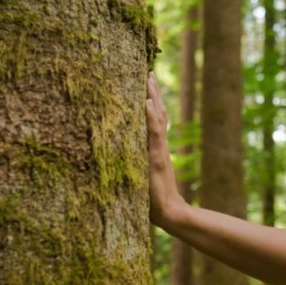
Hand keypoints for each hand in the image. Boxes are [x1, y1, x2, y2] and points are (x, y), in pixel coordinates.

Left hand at [145, 73, 186, 228]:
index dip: (152, 102)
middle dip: (153, 92)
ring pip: (157, 118)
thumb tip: (117, 162)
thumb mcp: (141, 178)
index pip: (154, 120)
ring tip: (149, 78)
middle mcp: (159, 145)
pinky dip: (151, 115)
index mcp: (156, 149)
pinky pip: (154, 132)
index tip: (147, 84)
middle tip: (149, 72)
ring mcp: (159, 150)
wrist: (168, 213)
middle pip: (158, 113)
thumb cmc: (152, 200)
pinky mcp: (157, 157)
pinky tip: (147, 101)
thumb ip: (135, 167)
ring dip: (153, 96)